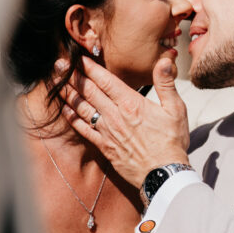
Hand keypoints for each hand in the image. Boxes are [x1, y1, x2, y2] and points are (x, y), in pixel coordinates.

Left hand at [61, 54, 189, 187]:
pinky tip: (65, 109)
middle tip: (60, 64)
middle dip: (73, 76)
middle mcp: (115, 115)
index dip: (90, 68)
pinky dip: (72, 118)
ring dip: (69, 93)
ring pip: (82, 108)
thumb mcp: (176, 109)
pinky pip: (84, 129)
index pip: (106, 80)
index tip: (79, 58)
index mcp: (131, 104)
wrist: (163, 174)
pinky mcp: (104, 146)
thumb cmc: (171, 142)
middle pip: (89, 91)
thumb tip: (164, 61)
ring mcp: (107, 131)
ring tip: (57, 82)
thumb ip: (166, 84)